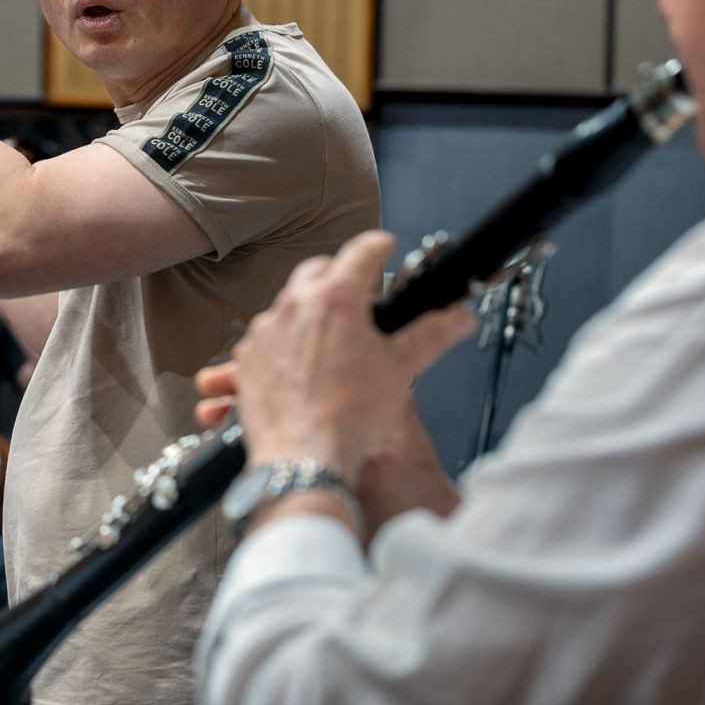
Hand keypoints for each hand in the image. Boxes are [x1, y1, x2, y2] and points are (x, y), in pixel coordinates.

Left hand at [218, 230, 473, 503]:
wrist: (304, 458)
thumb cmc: (349, 417)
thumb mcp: (401, 369)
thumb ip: (432, 335)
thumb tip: (457, 318)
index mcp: (336, 299)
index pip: (362, 252)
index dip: (379, 246)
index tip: (384, 247)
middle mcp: (295, 306)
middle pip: (319, 271)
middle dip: (340, 275)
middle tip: (358, 293)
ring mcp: (266, 331)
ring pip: (290, 304)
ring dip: (310, 311)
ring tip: (332, 338)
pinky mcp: (248, 358)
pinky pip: (266, 337)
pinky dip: (284, 341)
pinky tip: (302, 364)